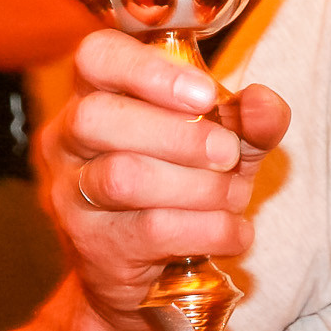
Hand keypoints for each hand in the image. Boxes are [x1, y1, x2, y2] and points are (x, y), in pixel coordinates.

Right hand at [43, 29, 290, 327]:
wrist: (152, 274)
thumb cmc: (186, 183)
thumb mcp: (227, 141)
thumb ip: (251, 117)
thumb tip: (262, 104)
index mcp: (97, 92)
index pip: (96, 56)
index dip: (149, 69)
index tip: (205, 94)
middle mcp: (67, 139)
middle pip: (99, 117)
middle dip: (179, 135)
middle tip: (228, 154)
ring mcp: (70, 194)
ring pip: (124, 177)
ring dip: (199, 187)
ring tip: (234, 195)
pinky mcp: (91, 245)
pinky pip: (151, 230)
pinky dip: (209, 229)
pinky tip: (234, 231)